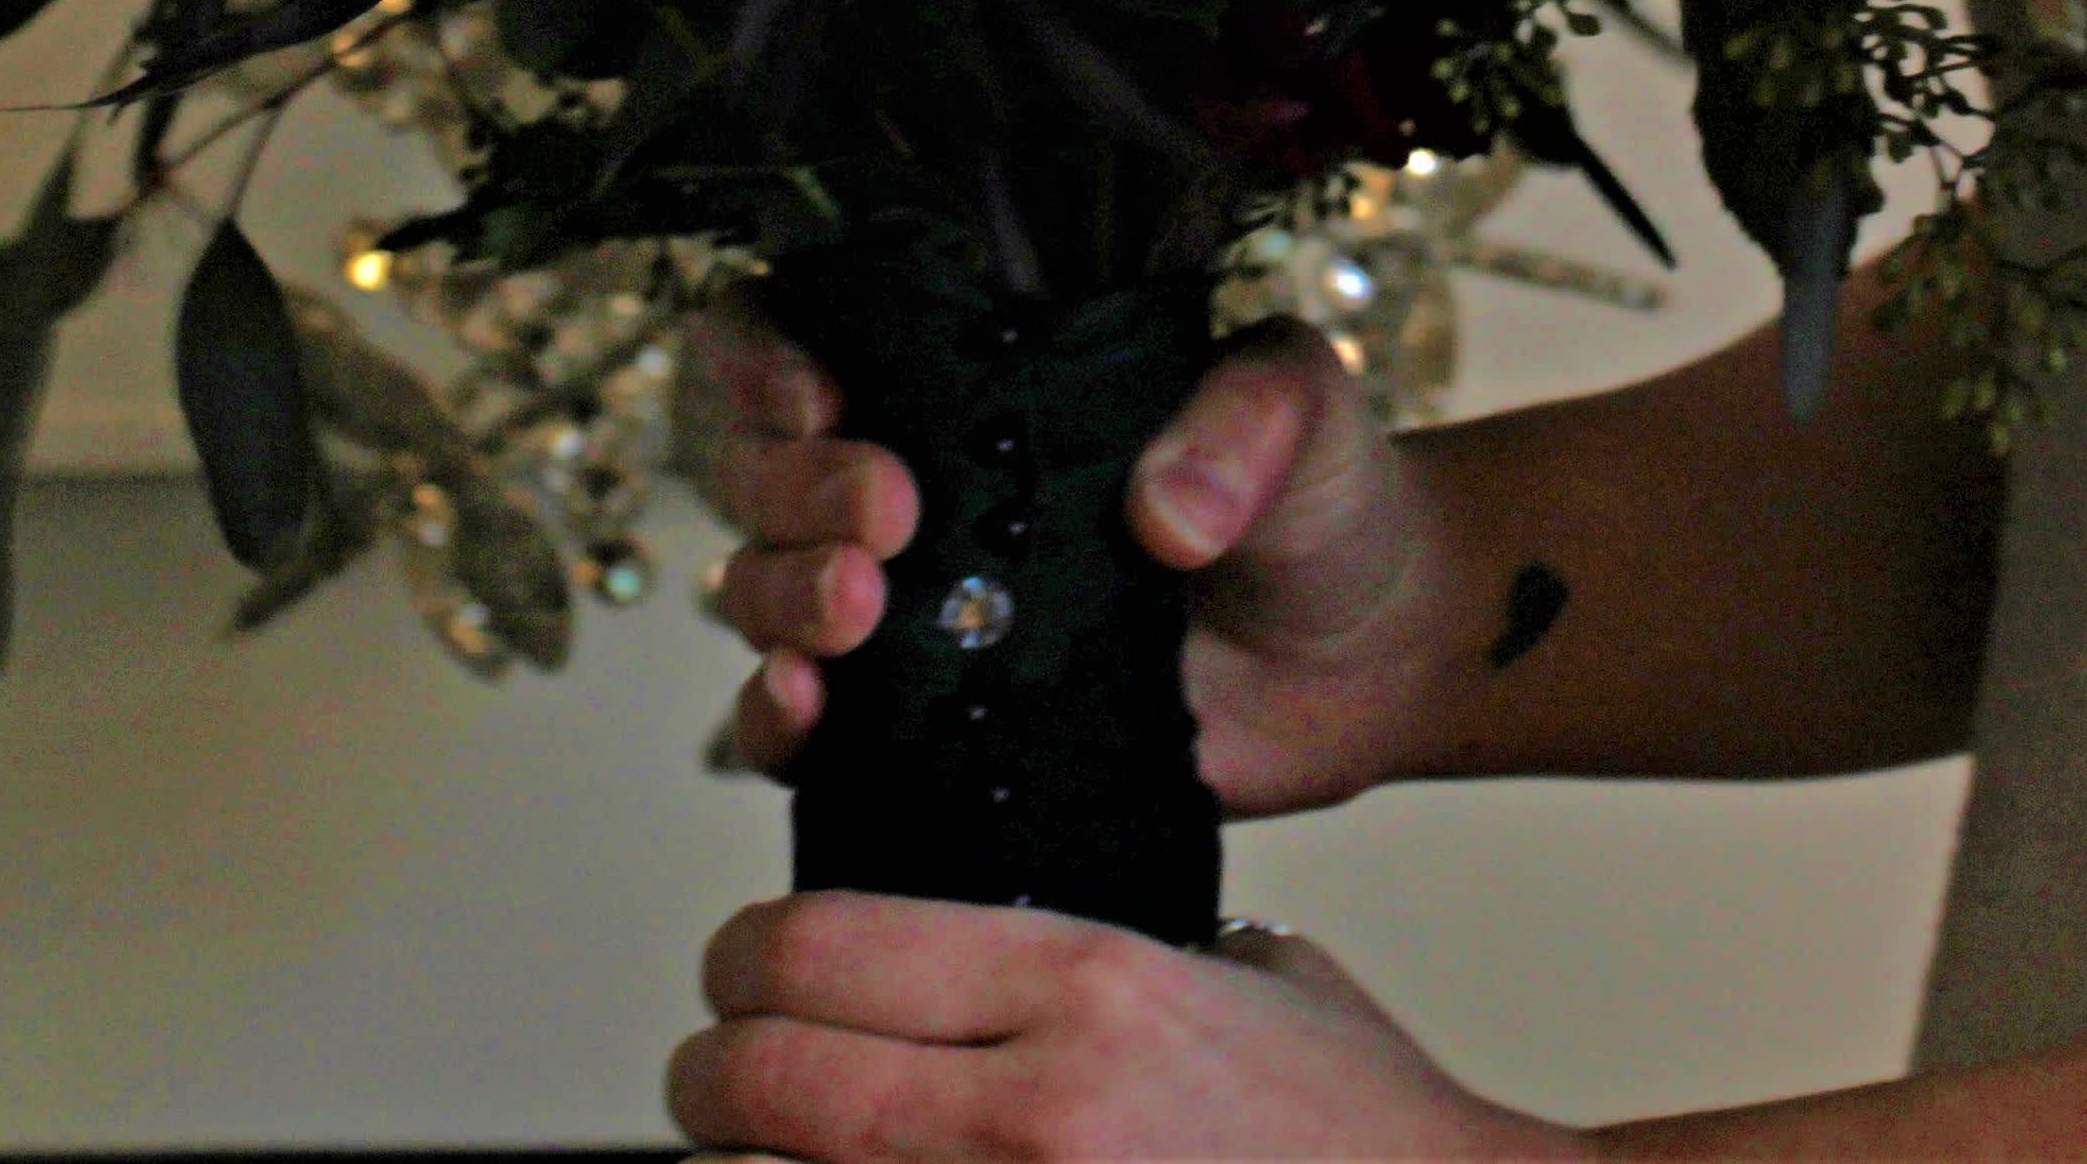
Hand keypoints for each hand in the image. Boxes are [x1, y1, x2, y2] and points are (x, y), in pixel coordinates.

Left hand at [669, 893, 1582, 1161]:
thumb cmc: (1379, 1144)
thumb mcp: (1254, 982)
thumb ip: (1131, 949)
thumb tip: (1025, 946)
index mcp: (1083, 988)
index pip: (815, 943)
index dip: (744, 956)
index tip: (740, 968)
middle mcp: (1036, 1112)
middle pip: (761, 1080)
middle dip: (708, 1076)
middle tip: (710, 1076)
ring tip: (762, 1157)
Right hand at [697, 311, 1464, 814]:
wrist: (1375, 654)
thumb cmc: (1324, 497)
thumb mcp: (1305, 406)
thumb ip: (1240, 421)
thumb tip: (1160, 516)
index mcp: (972, 374)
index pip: (803, 328)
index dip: (767, 356)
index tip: (826, 394)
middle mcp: (917, 481)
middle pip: (762, 467)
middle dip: (795, 489)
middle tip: (889, 515)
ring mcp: (917, 610)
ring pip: (763, 588)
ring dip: (780, 598)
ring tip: (858, 615)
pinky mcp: (934, 725)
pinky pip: (807, 729)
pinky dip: (777, 723)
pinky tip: (808, 717)